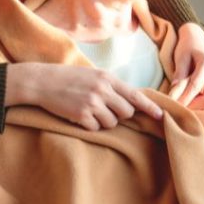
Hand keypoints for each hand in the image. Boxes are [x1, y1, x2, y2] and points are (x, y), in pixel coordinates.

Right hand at [6, 62, 162, 130]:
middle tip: (106, 110)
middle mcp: (102, 90)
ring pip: (111, 123)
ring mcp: (91, 103)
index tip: (161, 116)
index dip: (149, 107)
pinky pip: (95, 128)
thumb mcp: (93, 75)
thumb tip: (131, 101)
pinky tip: (79, 115)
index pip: (135, 95)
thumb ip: (111, 86)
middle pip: (126, 112)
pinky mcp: (80, 115)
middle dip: (120, 115)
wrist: (42, 81)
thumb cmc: (69, 78)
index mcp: (107, 78)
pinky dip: (90, 125)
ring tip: (89, 111)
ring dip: (103, 121)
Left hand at [168, 22, 203, 106]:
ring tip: (183, 102)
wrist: (198, 40)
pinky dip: (201, 102)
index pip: (195, 87)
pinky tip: (190, 100)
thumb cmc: (188, 48)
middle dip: (193, 106)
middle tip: (179, 107)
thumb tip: (174, 95)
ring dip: (197, 105)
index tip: (173, 106)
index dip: (183, 99)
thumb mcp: (181, 58)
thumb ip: (179, 76)